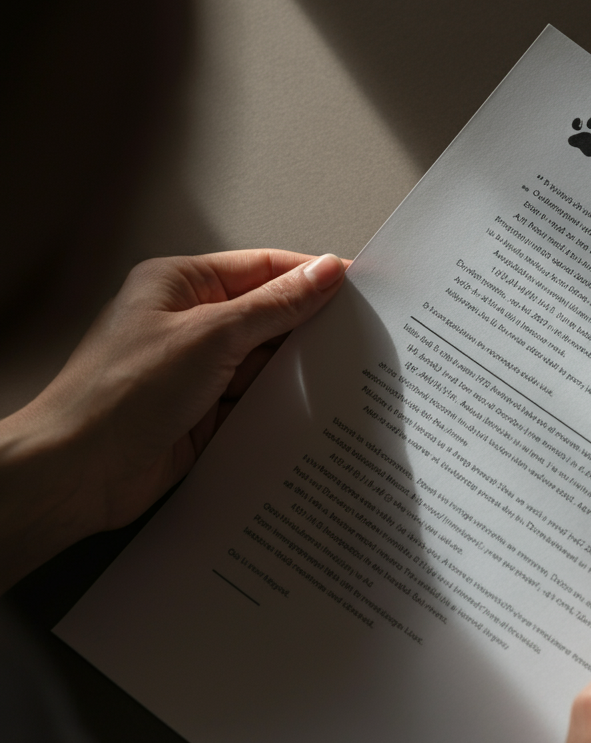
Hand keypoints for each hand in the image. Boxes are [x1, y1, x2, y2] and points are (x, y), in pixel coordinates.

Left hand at [0, 250, 346, 590]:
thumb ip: (275, 305)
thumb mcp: (212, 335)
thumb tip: (325, 272)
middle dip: (309, 328)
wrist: (77, 474)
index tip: (358, 286)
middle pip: (268, 316)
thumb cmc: (122, 393)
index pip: (262, 269)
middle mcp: (190, 324)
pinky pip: (256, 402)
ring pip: (266, 363)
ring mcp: (198, 372)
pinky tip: (310, 410)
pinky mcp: (205, 414)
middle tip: (360, 334)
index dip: (311, 276)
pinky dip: (281, 406)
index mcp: (181, 285)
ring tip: (343, 375)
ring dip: (297, 371)